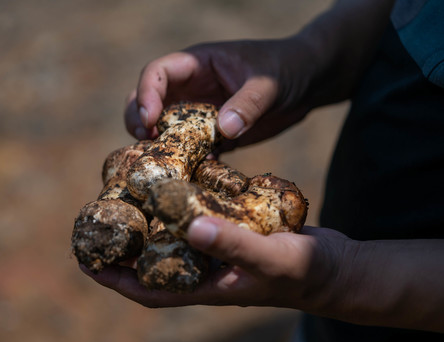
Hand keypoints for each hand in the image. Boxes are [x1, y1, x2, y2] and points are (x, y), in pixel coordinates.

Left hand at [80, 218, 346, 308]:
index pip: (148, 291)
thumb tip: (191, 228)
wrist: (336, 267)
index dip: (115, 279)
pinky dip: (184, 205)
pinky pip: (198, 220)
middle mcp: (206, 271)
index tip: (85, 261)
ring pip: (173, 239)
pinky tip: (178, 181)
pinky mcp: (232, 234)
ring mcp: (218, 252)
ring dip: (152, 221)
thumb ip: (234, 245)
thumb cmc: (306, 272)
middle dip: (126, 245)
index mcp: (206, 286)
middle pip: (153, 262)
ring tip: (131, 195)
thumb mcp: (271, 258)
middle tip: (103, 216)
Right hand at [124, 39, 319, 150]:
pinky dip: (186, 160)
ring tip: (164, 161)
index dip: (147, 94)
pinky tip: (193, 172)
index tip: (150, 120)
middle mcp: (191, 88)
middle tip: (145, 143)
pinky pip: (190, 148)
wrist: (306, 84)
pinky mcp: (212, 135)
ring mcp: (199, 112)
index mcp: (197, 65)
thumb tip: (224, 129)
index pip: (157, 73)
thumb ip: (248, 103)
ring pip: (164, 127)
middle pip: (148, 100)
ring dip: (158, 144)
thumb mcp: (269, 82)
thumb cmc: (287, 69)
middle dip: (139, 121)